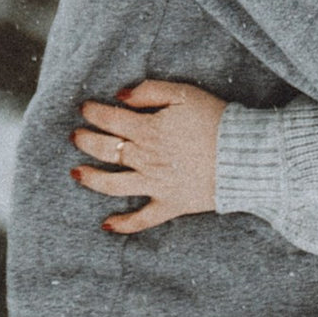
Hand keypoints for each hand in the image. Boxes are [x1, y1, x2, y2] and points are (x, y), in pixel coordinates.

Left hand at [69, 80, 224, 233]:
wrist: (243, 157)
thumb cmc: (215, 120)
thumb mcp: (183, 93)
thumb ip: (148, 91)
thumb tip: (119, 95)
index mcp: (148, 130)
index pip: (110, 119)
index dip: (93, 112)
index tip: (84, 108)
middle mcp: (146, 158)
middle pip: (106, 149)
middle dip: (86, 141)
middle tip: (75, 136)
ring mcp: (156, 185)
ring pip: (114, 184)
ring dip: (91, 179)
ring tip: (75, 173)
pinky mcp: (169, 205)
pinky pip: (142, 219)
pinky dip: (123, 224)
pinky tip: (107, 225)